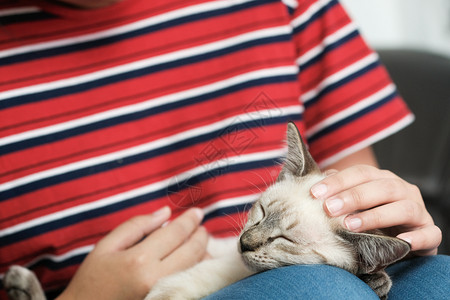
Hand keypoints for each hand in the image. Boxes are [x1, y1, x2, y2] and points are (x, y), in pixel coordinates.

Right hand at [57, 207, 208, 299]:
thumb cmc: (92, 280)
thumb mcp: (106, 246)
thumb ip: (136, 225)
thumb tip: (166, 212)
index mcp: (139, 260)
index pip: (176, 234)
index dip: (189, 220)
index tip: (197, 212)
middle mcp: (156, 278)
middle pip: (191, 251)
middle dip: (200, 235)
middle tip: (201, 226)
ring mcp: (163, 294)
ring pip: (195, 268)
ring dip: (203, 251)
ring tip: (200, 241)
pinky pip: (189, 282)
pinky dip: (197, 269)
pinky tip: (195, 261)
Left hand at [310, 165, 441, 255]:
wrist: (401, 239)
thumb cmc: (370, 219)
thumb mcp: (353, 204)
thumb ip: (336, 193)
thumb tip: (313, 185)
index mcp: (381, 179)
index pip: (359, 173)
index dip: (337, 181)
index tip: (314, 193)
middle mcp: (401, 190)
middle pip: (380, 187)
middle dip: (353, 196)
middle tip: (329, 208)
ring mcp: (418, 210)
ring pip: (402, 208)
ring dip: (376, 216)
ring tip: (351, 225)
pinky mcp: (430, 232)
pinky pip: (429, 233)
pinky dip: (416, 238)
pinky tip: (400, 242)